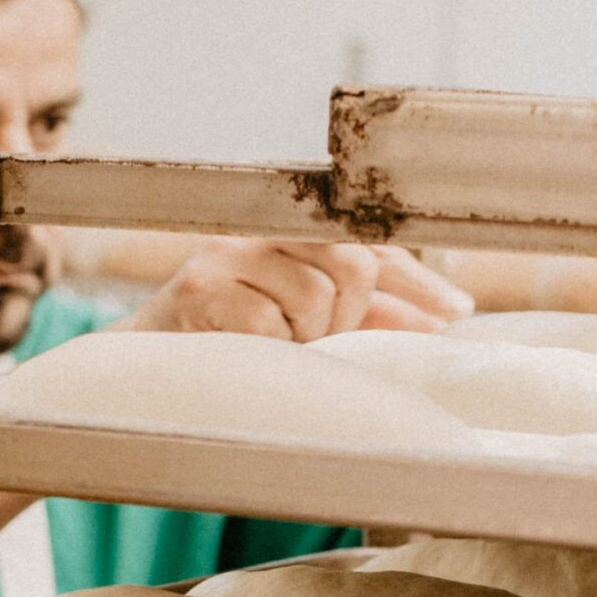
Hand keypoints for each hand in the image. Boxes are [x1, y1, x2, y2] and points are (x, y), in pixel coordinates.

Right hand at [121, 240, 472, 340]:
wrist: (140, 366)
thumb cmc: (230, 344)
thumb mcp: (303, 324)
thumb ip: (362, 315)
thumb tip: (437, 320)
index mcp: (290, 232)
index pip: (370, 241)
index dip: (418, 280)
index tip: (457, 314)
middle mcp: (260, 231)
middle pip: (352, 262)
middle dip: (353, 314)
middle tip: (324, 338)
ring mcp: (227, 256)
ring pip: (314, 297)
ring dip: (306, 339)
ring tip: (277, 347)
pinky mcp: (199, 289)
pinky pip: (269, 326)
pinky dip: (269, 351)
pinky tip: (247, 353)